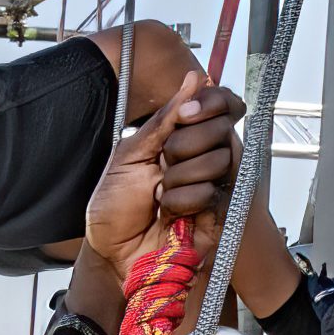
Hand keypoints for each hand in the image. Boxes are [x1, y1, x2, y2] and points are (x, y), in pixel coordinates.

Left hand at [82, 72, 243, 278]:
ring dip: (179, 179)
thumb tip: (194, 80)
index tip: (186, 115)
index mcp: (183, 139)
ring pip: (219, 161)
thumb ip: (165, 119)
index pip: (218, 107)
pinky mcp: (217, 217)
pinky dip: (185, 201)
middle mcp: (202, 160)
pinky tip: (169, 214)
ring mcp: (212, 187)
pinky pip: (214, 194)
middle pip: (221, 130)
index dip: (208, 105)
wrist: (112, 254)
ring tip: (160, 197)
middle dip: (184, 146)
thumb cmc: (114, 209)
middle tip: (161, 166)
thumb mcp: (130, 154)